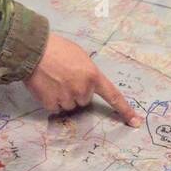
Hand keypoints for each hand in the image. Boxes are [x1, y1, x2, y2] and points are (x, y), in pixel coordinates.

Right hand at [23, 34, 140, 126]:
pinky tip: (45, 87)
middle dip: (76, 92)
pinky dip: (50, 100)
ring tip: (52, 80)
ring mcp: (67, 98)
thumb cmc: (57, 48)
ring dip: (63, 97)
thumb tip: (86, 83)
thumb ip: (87, 72)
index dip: (125, 110)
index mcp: (93, 76)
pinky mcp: (52, 103)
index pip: (113, 96)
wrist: (34, 49)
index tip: (136, 123)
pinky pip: (55, 108)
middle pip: (84, 100)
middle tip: (64, 77)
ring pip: (69, 106)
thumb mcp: (80, 56)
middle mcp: (83, 89)